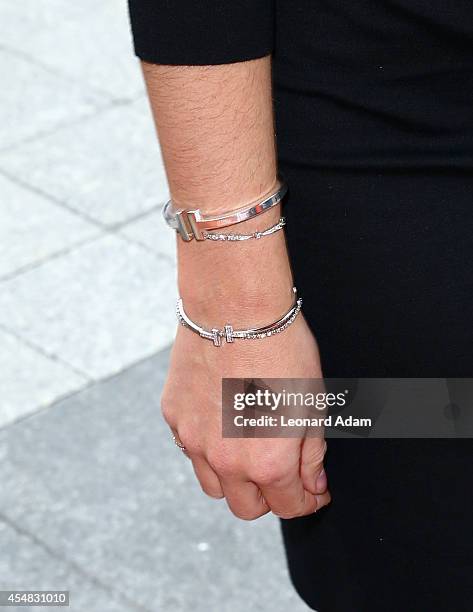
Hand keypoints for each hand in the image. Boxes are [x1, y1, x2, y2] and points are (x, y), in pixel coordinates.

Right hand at [161, 311, 329, 519]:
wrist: (235, 309)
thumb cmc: (282, 350)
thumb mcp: (313, 404)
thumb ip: (311, 454)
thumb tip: (312, 485)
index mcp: (268, 463)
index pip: (289, 507)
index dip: (307, 502)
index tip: (313, 490)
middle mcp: (226, 461)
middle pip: (246, 508)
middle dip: (270, 497)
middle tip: (282, 470)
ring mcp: (194, 440)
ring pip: (213, 485)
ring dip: (235, 479)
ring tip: (249, 448)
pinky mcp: (174, 417)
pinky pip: (191, 449)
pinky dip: (209, 447)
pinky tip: (223, 419)